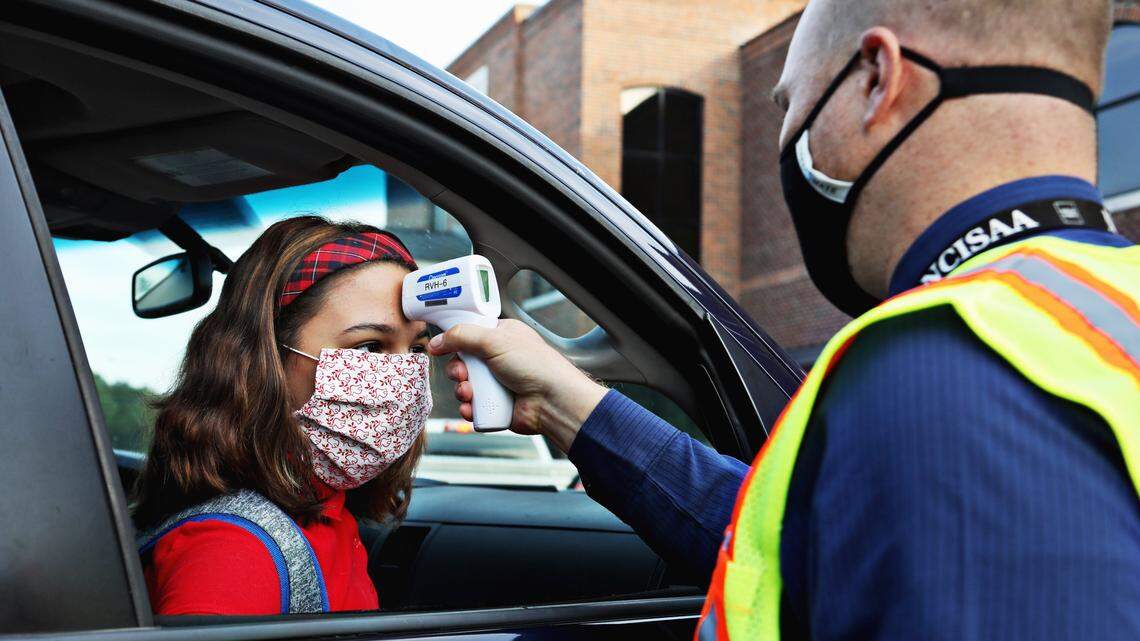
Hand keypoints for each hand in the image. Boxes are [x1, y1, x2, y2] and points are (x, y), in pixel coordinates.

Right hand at [428, 319, 606, 451]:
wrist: (553, 401)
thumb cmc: (535, 366)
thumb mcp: (495, 341)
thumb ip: (462, 336)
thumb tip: (437, 341)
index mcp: (502, 337)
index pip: (470, 336)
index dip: (455, 342)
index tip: (442, 348)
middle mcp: (499, 359)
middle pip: (463, 363)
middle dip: (457, 372)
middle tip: (463, 375)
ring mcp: (498, 383)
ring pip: (466, 386)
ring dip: (462, 391)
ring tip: (469, 394)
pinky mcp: (497, 405)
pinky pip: (473, 407)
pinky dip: (469, 409)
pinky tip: (472, 408)